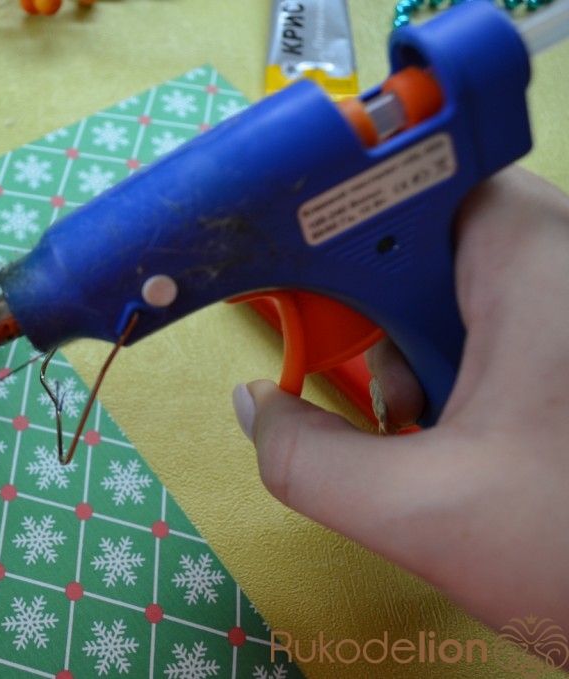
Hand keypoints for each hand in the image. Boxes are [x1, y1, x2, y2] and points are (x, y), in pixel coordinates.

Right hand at [233, 166, 568, 630]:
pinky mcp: (567, 323)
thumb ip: (307, 462)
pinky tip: (463, 423)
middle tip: (373, 382)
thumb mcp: (426, 514)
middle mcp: (557, 247)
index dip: (326, 225)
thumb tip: (254, 409)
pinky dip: (450, 358)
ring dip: (409, 348)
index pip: (395, 177)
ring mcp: (565, 285)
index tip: (292, 283)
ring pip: (445, 277)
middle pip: (413, 234)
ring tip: (430, 423)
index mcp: (530, 253)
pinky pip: (485, 308)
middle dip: (371, 315)